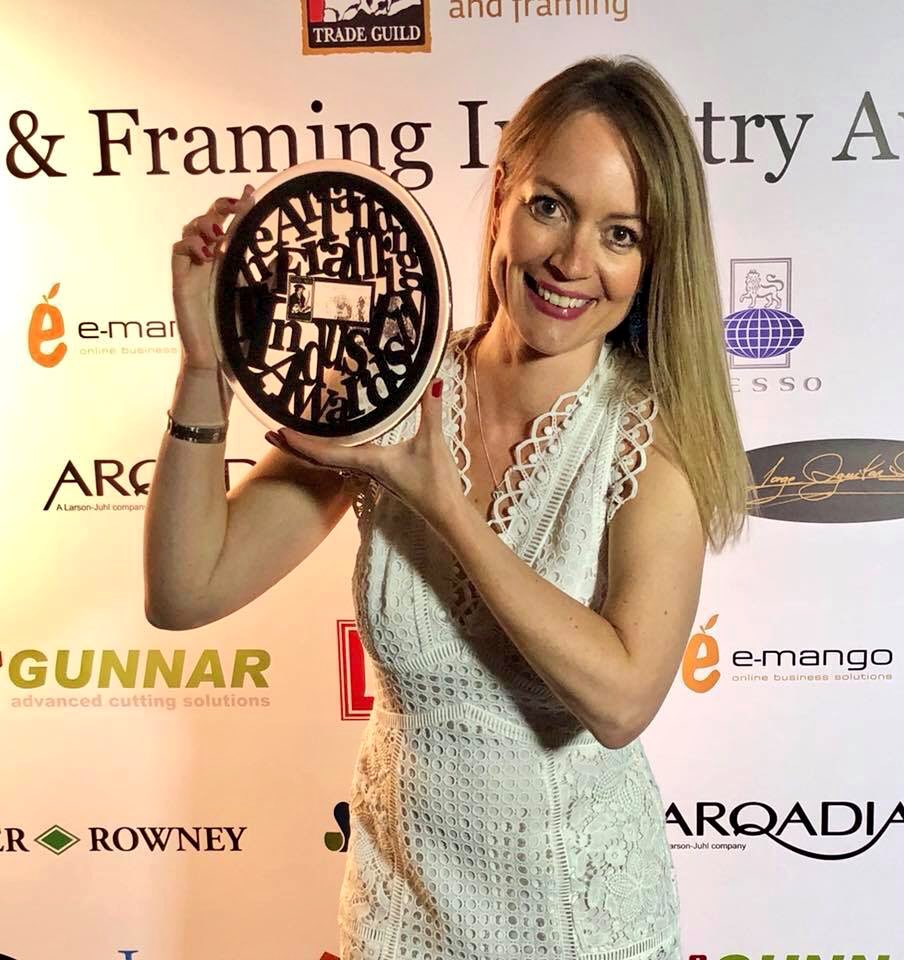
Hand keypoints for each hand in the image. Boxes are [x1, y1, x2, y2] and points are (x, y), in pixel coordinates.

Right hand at [171, 184, 254, 369]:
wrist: (215, 355)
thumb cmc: (232, 328)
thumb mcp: (253, 296)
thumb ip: (262, 277)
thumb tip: (283, 258)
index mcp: (222, 260)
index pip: (226, 224)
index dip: (234, 205)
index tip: (250, 191)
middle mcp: (205, 260)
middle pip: (204, 219)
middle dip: (219, 207)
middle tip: (236, 206)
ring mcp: (191, 269)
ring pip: (189, 230)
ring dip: (205, 225)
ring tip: (221, 234)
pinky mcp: (180, 282)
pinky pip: (177, 251)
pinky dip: (191, 246)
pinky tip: (208, 254)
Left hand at [265, 379, 465, 530]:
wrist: (444, 511)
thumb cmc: (436, 481)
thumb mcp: (432, 441)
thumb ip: (431, 411)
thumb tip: (432, 382)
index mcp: (369, 461)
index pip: (326, 453)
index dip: (302, 443)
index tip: (279, 432)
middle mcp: (363, 468)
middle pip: (318, 460)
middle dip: (293, 448)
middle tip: (268, 434)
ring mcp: (368, 473)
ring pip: (327, 463)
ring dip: (305, 451)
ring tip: (284, 438)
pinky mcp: (376, 474)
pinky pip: (341, 463)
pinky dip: (324, 453)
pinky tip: (322, 446)